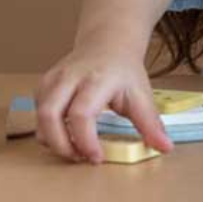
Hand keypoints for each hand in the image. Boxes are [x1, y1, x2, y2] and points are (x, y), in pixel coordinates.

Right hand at [34, 44, 174, 162]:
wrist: (108, 42)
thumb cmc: (123, 71)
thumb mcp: (142, 94)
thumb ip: (151, 124)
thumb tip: (165, 149)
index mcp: (97, 79)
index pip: (81, 113)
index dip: (85, 141)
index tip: (96, 158)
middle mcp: (70, 77)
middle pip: (50, 115)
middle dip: (60, 145)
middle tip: (79, 158)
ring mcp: (54, 79)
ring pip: (40, 116)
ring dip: (52, 140)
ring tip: (74, 149)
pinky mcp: (44, 85)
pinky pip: (37, 113)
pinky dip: (47, 130)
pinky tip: (66, 134)